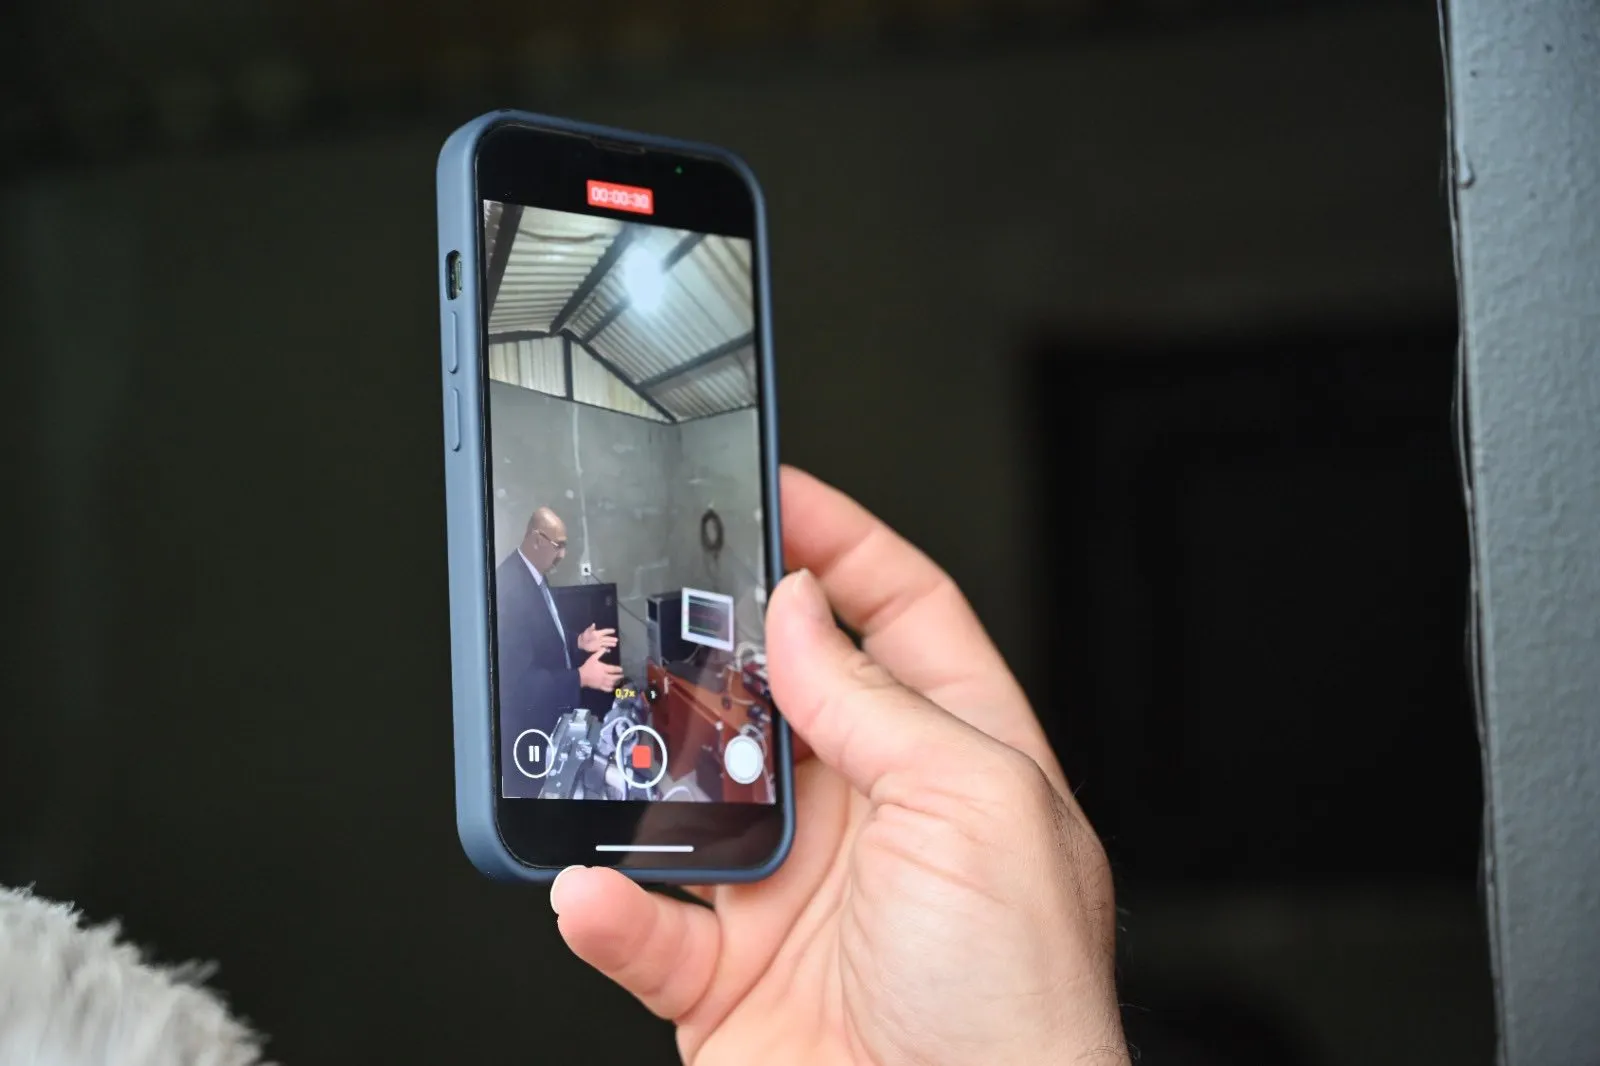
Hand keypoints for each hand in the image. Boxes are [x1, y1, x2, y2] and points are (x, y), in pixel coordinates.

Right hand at [550, 466, 1127, 1065]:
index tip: (772, 490)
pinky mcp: (729, 977)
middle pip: (776, 690)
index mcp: (953, 758)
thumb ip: (880, 699)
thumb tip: (802, 610)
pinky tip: (591, 888)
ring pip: (691, 797)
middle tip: (656, 590)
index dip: (838, 544)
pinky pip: (644, 924)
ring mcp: (794, 893)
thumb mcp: (977, 808)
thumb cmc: (1020, 1008)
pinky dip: (607, 906)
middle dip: (715, 641)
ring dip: (642, 771)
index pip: (898, 613)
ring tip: (600, 735)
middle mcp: (871, 816)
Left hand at [577, 624, 618, 654]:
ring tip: (615, 644)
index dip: (609, 631)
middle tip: (616, 640)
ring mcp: (598, 643)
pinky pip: (602, 648)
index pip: (605, 632)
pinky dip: (606, 649)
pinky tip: (609, 650)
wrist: (580, 644)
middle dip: (611, 639)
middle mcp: (599, 638)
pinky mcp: (597, 648)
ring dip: (610, 644)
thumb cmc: (584, 637)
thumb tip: (593, 624)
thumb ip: (591, 628)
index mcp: (598, 634)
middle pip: (607, 638)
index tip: (614, 630)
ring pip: (606, 643)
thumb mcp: (587, 632)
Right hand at [578, 649, 623, 692]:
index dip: (618, 669)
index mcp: (603, 668)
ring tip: (619, 681)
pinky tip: (613, 687)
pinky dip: (611, 688)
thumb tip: (605, 648)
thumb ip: (599, 653)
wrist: (581, 676)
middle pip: (614, 677)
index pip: (613, 669)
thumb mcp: (593, 658)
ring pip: (612, 683)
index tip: (622, 669)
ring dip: (616, 682)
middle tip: (622, 675)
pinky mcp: (600, 687)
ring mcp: (602, 682)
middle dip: (619, 677)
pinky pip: (607, 689)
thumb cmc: (587, 666)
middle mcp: (604, 676)